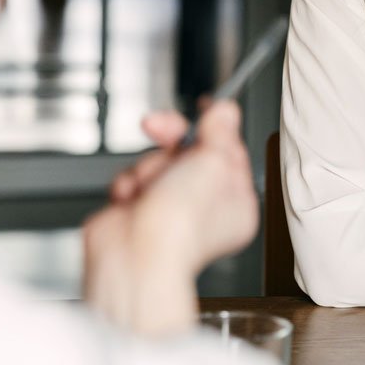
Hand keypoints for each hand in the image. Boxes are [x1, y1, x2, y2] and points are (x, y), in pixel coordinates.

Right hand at [82, 100, 259, 335]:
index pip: (229, 152)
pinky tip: (131, 199)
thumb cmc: (182, 224)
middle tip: (158, 126)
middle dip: (171, 140)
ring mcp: (169, 211)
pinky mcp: (137, 213)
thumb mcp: (214, 162)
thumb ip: (220, 131)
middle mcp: (204, 209)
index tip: (205, 108)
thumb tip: (225, 111)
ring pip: (157, 162)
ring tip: (149, 187)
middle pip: (189, 153)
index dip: (215, 128)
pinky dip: (129, 184)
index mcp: (235, 202)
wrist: (135, 255)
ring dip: (148, 167)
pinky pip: (133, 179)